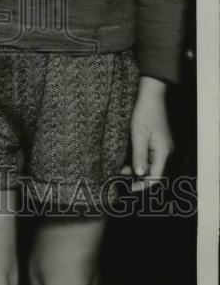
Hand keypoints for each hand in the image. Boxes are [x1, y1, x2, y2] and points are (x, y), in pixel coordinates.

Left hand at [121, 76, 172, 190]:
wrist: (151, 96)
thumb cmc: (144, 114)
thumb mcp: (138, 135)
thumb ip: (139, 155)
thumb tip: (139, 174)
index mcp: (163, 152)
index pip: (156, 176)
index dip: (144, 184)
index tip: (130, 188)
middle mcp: (165, 151)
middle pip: (153, 171)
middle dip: (138, 176)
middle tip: (120, 175)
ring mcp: (162, 146)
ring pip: (150, 163)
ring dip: (136, 166)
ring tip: (120, 167)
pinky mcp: (157, 140)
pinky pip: (149, 154)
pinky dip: (138, 158)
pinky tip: (127, 157)